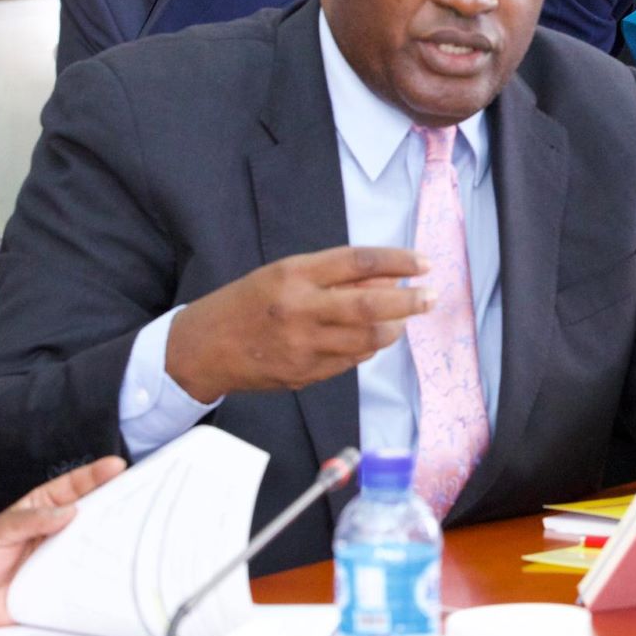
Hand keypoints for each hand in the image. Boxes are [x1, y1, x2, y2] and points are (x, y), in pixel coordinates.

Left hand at [0, 456, 127, 635]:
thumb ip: (25, 520)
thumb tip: (65, 512)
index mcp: (39, 510)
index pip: (72, 487)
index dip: (94, 475)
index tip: (115, 467)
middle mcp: (57, 532)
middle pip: (93, 511)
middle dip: (115, 499)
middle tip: (135, 491)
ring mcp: (65, 559)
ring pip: (97, 542)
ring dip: (113, 534)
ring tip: (134, 524)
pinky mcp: (67, 586)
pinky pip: (91, 575)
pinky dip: (104, 570)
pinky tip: (116, 563)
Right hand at [167, 247, 433, 401]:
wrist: (203, 348)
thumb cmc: (247, 302)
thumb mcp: (285, 273)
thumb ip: (334, 275)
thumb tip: (389, 278)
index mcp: (294, 275)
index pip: (358, 262)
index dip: (398, 261)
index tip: (424, 263)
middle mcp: (300, 310)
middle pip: (371, 306)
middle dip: (410, 302)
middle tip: (431, 297)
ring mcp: (303, 347)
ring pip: (368, 339)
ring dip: (393, 328)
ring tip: (400, 319)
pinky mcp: (304, 375)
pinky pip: (351, 361)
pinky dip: (368, 347)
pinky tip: (368, 338)